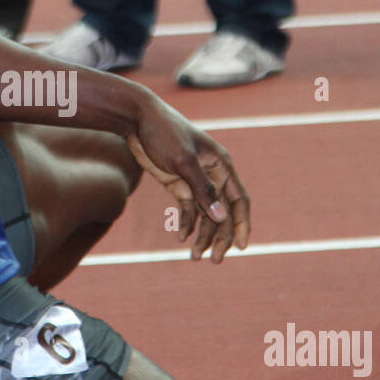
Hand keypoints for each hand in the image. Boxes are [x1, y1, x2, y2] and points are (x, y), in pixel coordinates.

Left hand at [126, 95, 250, 262]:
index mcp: (221, 166)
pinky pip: (188, 209)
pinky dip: (187, 223)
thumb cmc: (164, 133)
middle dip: (220, 237)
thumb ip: (203, 189)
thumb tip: (221, 216)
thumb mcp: (183, 161)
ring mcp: (195, 180)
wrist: (137, 119)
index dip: (242, 224)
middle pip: (222, 212)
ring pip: (205, 214)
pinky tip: (181, 237)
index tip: (242, 247)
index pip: (239, 200)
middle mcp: (212, 175)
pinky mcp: (178, 183)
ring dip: (202, 235)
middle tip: (214, 260)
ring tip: (195, 256)